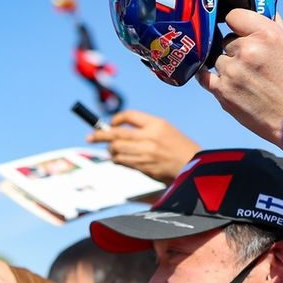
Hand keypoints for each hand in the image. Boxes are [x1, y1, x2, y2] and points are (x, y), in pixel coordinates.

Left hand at [85, 110, 199, 182]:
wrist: (193, 166)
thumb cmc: (177, 147)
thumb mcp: (164, 129)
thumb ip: (143, 128)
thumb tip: (116, 130)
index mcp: (156, 124)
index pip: (128, 116)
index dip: (115, 119)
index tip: (109, 124)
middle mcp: (149, 137)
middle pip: (115, 134)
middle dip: (99, 135)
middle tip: (90, 137)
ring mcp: (145, 153)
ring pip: (116, 149)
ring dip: (110, 150)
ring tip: (111, 150)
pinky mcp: (143, 167)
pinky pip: (122, 162)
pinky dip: (116, 160)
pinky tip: (118, 159)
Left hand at [198, 10, 282, 148]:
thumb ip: (272, 28)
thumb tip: (261, 11)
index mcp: (267, 34)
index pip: (234, 15)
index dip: (235, 22)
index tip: (237, 28)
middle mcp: (247, 50)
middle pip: (226, 40)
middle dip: (235, 49)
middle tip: (250, 62)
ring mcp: (232, 71)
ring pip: (218, 59)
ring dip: (227, 66)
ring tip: (246, 78)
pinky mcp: (222, 91)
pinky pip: (204, 77)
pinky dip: (209, 77)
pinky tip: (218, 77)